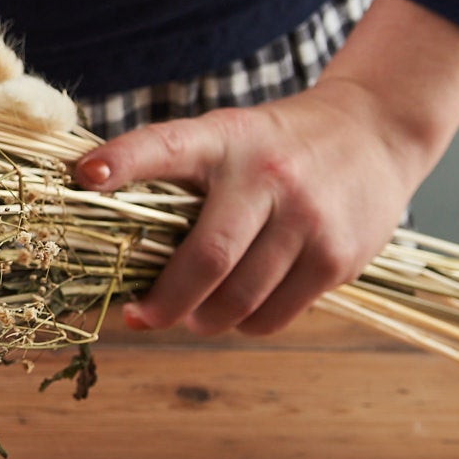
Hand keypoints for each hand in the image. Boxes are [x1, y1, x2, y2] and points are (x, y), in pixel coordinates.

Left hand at [73, 0, 458, 335]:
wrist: (374, 134)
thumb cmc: (273, 147)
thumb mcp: (226, 136)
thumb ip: (175, 172)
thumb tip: (108, 229)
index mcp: (223, 140)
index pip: (166, 146)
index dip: (123, 160)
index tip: (84, 176)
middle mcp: (267, 176)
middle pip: (207, 257)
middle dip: (165, 301)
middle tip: (140, 317)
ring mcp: (308, 218)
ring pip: (240, 297)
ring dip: (204, 320)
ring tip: (193, 318)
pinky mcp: (339, 256)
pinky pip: (276, 313)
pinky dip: (246, 324)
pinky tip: (238, 313)